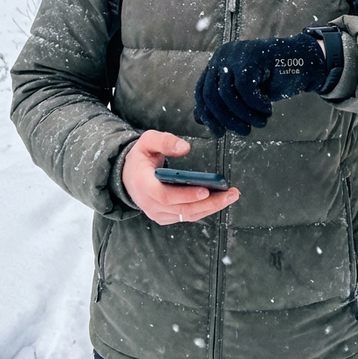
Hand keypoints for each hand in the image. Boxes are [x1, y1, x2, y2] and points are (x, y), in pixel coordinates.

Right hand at [121, 130, 238, 225]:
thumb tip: (185, 148)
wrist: (127, 176)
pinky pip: (187, 217)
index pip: (165, 195)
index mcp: (144, 184)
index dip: (186, 195)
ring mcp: (157, 213)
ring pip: (187, 215)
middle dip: (209, 203)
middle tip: (230, 194)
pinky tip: (218, 201)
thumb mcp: (147, 141)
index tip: (205, 190)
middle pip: (182, 209)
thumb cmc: (140, 157)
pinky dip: (204, 210)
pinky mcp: (164, 217)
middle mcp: (150, 203)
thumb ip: (165, 141)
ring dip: (211, 208)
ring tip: (230, 196)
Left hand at [194, 33, 327, 137]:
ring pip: (227, 93)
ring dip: (244, 114)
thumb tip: (199, 118)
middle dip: (226, 119)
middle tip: (243, 132)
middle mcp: (223, 56)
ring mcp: (236, 54)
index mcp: (217, 63)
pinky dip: (256, 105)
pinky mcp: (252, 56)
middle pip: (210, 94)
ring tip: (260, 122)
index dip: (208, 116)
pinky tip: (267, 109)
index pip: (201, 92)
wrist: (305, 60)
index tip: (219, 133)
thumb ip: (223, 102)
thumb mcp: (245, 93)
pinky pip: (245, 88)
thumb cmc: (274, 78)